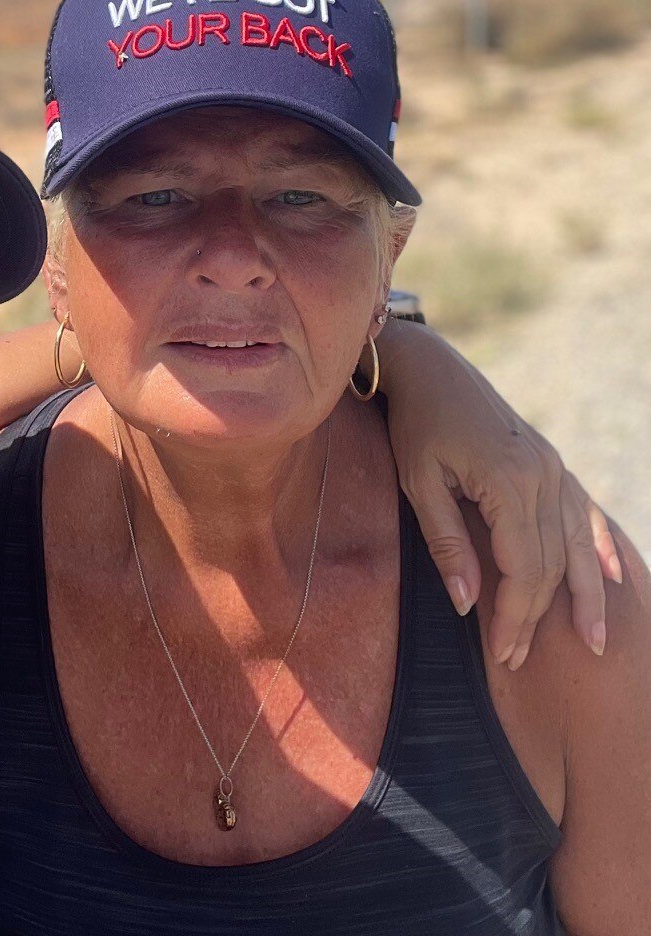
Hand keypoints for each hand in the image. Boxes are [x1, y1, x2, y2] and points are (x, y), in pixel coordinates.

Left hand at [381, 320, 621, 666]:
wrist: (431, 369)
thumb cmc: (416, 424)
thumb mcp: (418, 483)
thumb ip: (445, 544)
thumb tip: (468, 604)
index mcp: (509, 482)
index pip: (523, 570)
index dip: (513, 617)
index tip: (502, 654)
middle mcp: (542, 476)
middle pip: (549, 564)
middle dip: (535, 616)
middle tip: (516, 659)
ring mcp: (553, 468)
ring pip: (575, 545)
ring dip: (581, 597)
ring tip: (590, 643)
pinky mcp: (551, 462)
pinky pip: (582, 513)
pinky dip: (598, 547)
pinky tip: (612, 579)